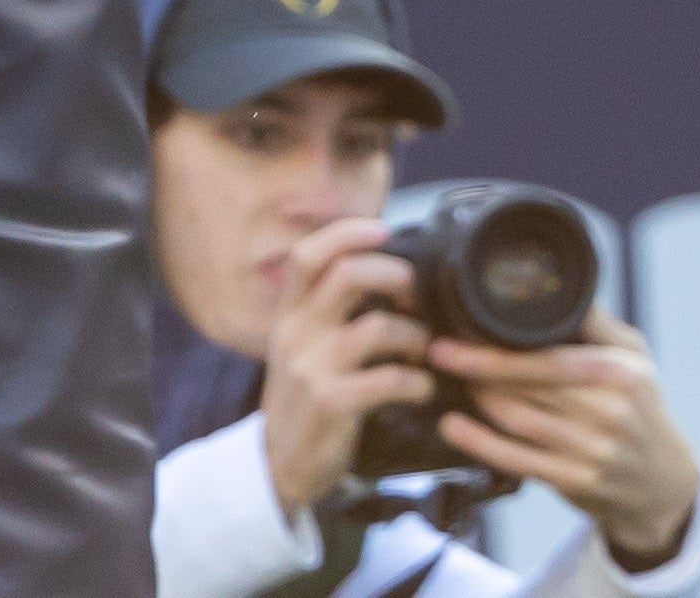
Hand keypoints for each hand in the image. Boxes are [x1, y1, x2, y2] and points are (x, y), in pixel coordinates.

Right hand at [260, 221, 434, 517]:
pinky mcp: (331, 404)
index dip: (347, 233)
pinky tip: (421, 390)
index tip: (384, 231)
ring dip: (416, 335)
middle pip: (347, 275)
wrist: (277, 468)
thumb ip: (331, 308)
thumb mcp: (303, 346)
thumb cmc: (306, 398)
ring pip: (378, 327)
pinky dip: (418, 382)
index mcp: (289, 317)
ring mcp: (310, 370)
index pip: (307, 257)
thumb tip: (388, 265)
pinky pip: (390, 378)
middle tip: (416, 297)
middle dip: (396, 275)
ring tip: (422, 351)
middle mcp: (295, 336)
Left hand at [433, 309, 699, 571]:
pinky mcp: (573, 480)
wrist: (661, 478)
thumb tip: (555, 288)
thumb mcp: (636, 358)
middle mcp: (607, 410)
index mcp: (620, 372)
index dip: (498, 349)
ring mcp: (590, 449)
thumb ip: (598, 326)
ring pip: (517, 420)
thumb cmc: (641, 408)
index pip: (549, 358)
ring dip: (478, 400)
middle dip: (479, 369)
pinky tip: (453, 427)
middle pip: (528, 388)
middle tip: (443, 354)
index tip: (460, 334)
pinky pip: (516, 458)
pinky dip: (479, 442)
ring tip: (454, 381)